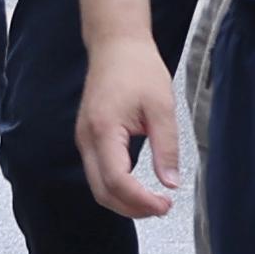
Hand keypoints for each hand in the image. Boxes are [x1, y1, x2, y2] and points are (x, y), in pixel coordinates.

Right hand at [80, 34, 182, 220]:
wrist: (116, 45)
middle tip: (162, 208)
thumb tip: (170, 183)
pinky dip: (117, 188)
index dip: (141, 200)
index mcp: (104, 129)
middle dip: (132, 208)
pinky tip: (138, 187)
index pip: (117, 180)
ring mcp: (84, 139)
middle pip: (102, 191)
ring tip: (153, 202)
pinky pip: (97, 174)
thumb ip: (166, 147)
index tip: (165, 204)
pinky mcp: (88, 138)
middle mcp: (87, 138)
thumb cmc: (137, 68)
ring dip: (124, 201)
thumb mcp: (162, 107)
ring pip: (97, 187)